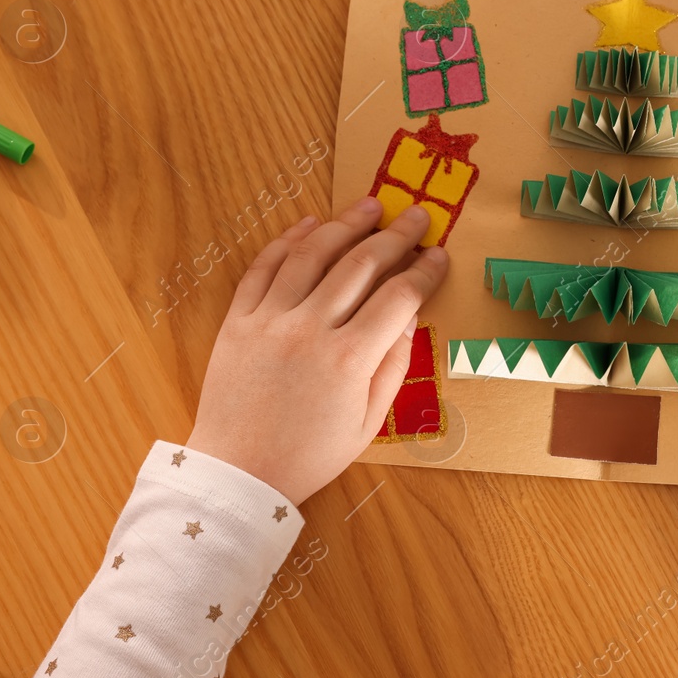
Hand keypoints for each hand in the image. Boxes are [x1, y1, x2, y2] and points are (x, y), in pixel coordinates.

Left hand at [187, 198, 448, 504]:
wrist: (238, 472)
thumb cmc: (309, 454)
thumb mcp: (368, 422)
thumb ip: (393, 365)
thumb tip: (409, 315)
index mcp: (349, 359)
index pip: (398, 297)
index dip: (424, 272)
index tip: (440, 256)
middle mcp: (310, 329)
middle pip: (361, 264)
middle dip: (395, 236)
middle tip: (417, 216)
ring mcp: (270, 320)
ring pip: (312, 254)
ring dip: (345, 224)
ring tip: (370, 206)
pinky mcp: (238, 320)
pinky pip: (264, 267)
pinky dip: (288, 240)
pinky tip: (310, 223)